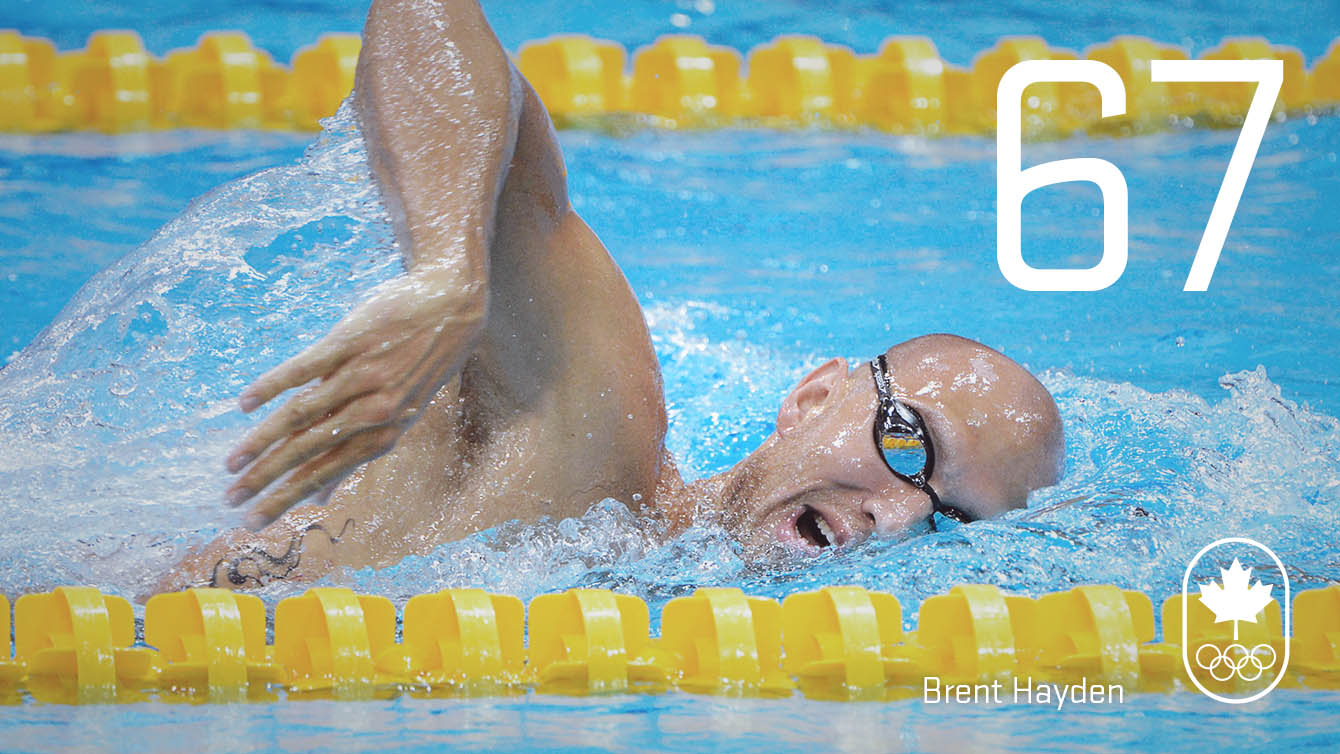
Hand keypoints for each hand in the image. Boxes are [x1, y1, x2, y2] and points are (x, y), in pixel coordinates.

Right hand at [224, 266, 484, 527]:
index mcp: (385, 433)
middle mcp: (375, 410)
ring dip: (261, 441)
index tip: (254, 520)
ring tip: (231, 463)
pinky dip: (272, 385)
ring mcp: (362, 375)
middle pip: (308, 451)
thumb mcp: (401, 415)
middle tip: (230, 500)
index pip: (325, 473)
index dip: (287, 498)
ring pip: (301, 415)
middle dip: (267, 479)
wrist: (452, 303)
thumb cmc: (420, 364)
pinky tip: (245, 403)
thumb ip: (359, 452)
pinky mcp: (350, 341)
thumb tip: (323, 497)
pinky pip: (304, 368)